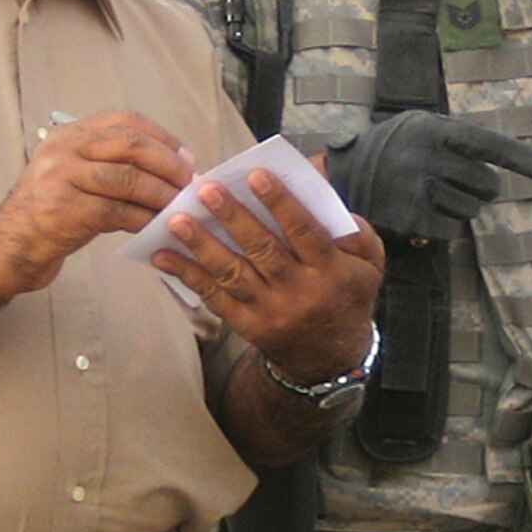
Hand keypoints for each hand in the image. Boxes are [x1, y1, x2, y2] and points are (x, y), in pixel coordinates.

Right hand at [0, 111, 193, 290]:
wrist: (9, 246)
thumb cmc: (52, 213)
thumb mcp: (77, 176)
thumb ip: (114, 164)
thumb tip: (175, 168)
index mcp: (69, 135)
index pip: (125, 120)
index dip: (162, 137)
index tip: (186, 156)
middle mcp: (63, 149)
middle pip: (131, 144)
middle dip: (168, 163)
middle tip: (188, 183)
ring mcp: (60, 178)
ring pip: (128, 178)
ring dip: (161, 194)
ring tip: (178, 206)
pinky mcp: (64, 210)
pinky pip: (118, 211)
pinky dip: (143, 218)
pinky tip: (155, 226)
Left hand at [152, 168, 384, 379]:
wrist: (330, 357)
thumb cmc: (348, 293)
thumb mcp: (368, 260)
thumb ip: (349, 222)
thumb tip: (318, 175)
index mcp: (331, 271)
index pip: (304, 232)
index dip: (280, 203)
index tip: (256, 175)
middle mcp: (299, 293)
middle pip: (263, 251)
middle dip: (233, 218)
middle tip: (207, 190)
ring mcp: (270, 312)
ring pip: (232, 274)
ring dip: (202, 246)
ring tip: (176, 219)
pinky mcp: (247, 326)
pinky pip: (214, 297)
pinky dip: (188, 275)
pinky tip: (163, 256)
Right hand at [325, 112, 531, 243]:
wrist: (342, 176)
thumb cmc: (393, 149)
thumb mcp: (420, 127)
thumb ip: (461, 139)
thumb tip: (527, 162)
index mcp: (432, 130)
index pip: (485, 144)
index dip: (516, 157)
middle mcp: (425, 158)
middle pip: (485, 184)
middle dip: (480, 188)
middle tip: (458, 182)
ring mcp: (416, 190)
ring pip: (470, 210)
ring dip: (460, 207)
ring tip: (432, 194)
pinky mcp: (408, 219)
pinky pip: (449, 231)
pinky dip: (442, 226)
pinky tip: (423, 213)